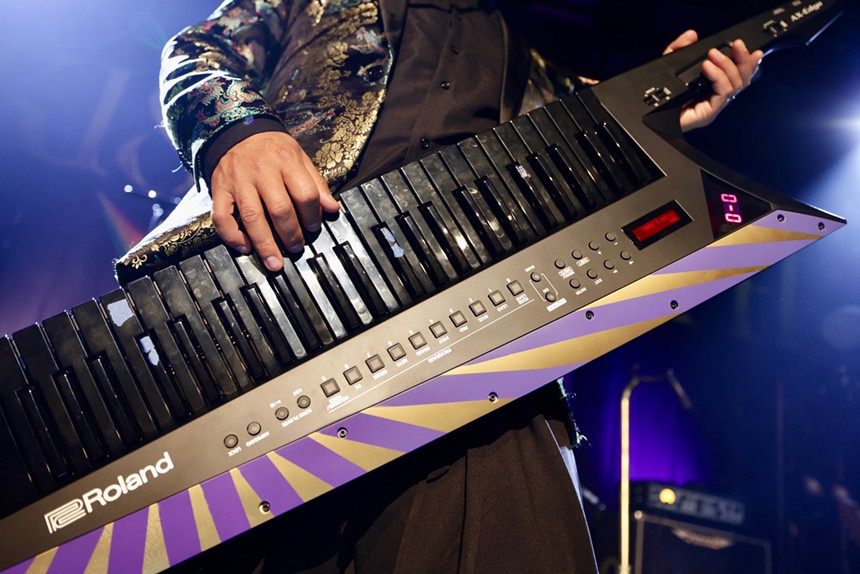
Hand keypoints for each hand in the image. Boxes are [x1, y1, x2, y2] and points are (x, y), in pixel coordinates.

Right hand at [210, 131, 339, 271]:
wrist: (236, 130)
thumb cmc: (272, 148)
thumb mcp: (299, 157)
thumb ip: (316, 183)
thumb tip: (333, 208)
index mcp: (286, 161)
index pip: (305, 194)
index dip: (312, 216)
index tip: (313, 228)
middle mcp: (262, 171)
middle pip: (280, 210)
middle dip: (291, 235)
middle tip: (296, 248)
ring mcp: (238, 181)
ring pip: (252, 217)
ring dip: (265, 244)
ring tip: (275, 262)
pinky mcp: (219, 189)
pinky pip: (222, 217)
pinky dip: (232, 236)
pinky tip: (245, 248)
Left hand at [663, 30, 762, 131]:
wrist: (646, 119)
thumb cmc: (657, 99)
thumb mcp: (666, 66)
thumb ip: (678, 49)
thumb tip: (691, 36)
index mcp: (710, 89)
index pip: (736, 76)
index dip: (747, 62)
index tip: (748, 48)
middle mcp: (714, 99)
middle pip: (741, 80)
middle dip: (742, 60)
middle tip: (735, 45)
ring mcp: (712, 108)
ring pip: (735, 86)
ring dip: (728, 66)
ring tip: (713, 56)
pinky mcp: (707, 114)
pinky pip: (722, 94)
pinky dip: (719, 77)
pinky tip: (708, 68)